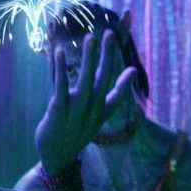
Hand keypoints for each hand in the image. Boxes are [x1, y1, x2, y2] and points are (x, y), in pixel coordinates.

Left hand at [35, 29, 136, 175]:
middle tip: (110, 33)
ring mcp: (76, 111)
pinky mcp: (57, 111)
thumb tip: (133, 71)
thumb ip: (116, 93)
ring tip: (90, 37)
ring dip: (89, 59)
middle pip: (104, 79)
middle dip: (108, 56)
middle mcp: (93, 109)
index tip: (133, 59)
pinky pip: (60, 88)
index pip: (119, 87)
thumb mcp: (100, 114)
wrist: (58, 158)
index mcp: (103, 109)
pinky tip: (58, 52)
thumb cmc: (78, 131)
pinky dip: (60, 70)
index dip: (126, 69)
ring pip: (85, 82)